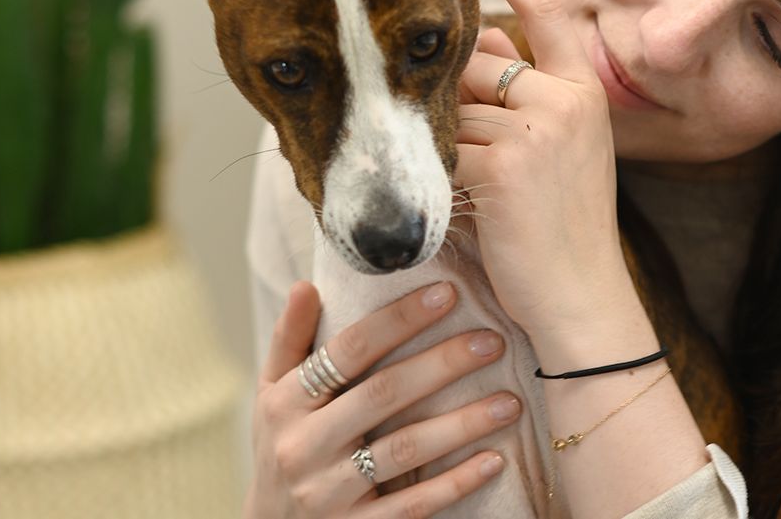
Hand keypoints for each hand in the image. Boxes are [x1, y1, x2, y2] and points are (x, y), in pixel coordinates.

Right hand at [245, 280, 519, 517]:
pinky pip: (412, 506)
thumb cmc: (281, 445)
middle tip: (492, 341)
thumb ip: (290, 340)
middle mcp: (304, 445)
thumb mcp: (271, 394)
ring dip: (462, 424)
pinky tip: (493, 460)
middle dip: (442, 364)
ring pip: (405, 450)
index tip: (446, 293)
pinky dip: (455, 482)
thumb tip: (307, 284)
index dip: (398, 320)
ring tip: (509, 401)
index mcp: (286, 402)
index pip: (349, 350)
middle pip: (383, 394)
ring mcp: (329, 493)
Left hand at [456, 0, 640, 348]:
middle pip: (476, 65)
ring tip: (477, 196)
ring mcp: (538, 128)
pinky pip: (442, 150)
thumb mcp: (556, 150)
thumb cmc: (562, 229)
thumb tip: (484, 38)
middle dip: (451, 100)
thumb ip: (519, 94)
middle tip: (468, 154)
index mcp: (585, 92)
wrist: (583, 300)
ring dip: (442, 147)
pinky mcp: (504, 164)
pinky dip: (435, 177)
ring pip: (451, 110)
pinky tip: (460, 208)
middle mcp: (567, 100)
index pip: (547, 12)